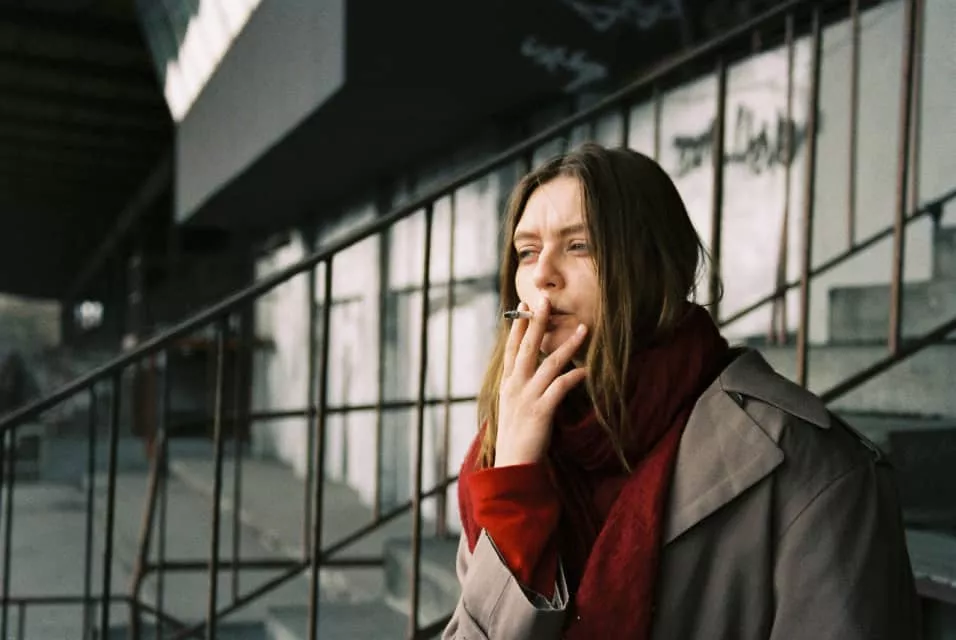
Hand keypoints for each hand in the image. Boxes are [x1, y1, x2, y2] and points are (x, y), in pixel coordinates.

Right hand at [494, 299, 588, 466]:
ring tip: (583, 329)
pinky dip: (575, 376)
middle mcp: (515, 386)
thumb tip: (528, 372)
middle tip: (546, 299)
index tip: (524, 305)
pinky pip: (561, 387)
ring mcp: (527, 397)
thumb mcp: (511, 407)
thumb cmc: (516, 437)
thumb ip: (518, 387)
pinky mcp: (541, 411)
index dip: (517, 326)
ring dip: (567, 344)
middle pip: (527, 347)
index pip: (511, 348)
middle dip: (537, 322)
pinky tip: (588, 368)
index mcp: (507, 384)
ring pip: (548, 363)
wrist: (512, 465)